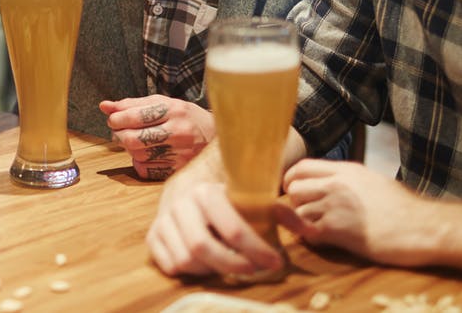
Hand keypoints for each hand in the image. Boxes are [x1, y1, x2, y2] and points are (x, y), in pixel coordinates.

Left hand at [100, 95, 214, 179]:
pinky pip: (146, 169)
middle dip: (119, 135)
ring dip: (129, 148)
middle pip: (133, 139)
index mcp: (174, 110)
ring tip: (136, 140)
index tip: (113, 119)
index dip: (117, 118)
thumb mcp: (164, 103)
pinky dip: (140, 162)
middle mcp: (178, 132)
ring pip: (137, 155)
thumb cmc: (186, 117)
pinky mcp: (178, 169)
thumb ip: (133, 104)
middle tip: (119, 131)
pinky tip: (147, 154)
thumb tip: (104, 106)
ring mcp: (180, 153)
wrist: (217, 136)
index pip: (135, 116)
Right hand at [146, 167, 289, 276]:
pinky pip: (170, 265)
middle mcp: (180, 204)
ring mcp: (163, 221)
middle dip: (231, 265)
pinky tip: (207, 265)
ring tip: (229, 265)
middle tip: (253, 271)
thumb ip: (282, 213)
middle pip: (203, 247)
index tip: (275, 262)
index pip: (232, 229)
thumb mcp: (254, 202)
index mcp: (205, 192)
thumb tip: (309, 229)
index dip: (256, 250)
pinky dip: (190, 271)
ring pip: (185, 259)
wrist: (189, 191)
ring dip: (210, 269)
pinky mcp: (153, 237)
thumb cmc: (228, 201)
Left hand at [282, 159, 429, 265]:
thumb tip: (329, 184)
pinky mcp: (337, 229)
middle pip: (294, 187)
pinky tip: (326, 240)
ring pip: (298, 211)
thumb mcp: (374, 181)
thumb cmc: (405, 209)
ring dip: (304, 222)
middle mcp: (337, 184)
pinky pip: (307, 231)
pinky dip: (311, 238)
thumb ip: (348, 180)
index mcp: (347, 170)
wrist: (424, 227)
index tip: (294, 191)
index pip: (302, 166)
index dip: (292, 179)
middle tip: (308, 213)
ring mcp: (335, 205)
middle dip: (296, 202)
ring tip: (321, 229)